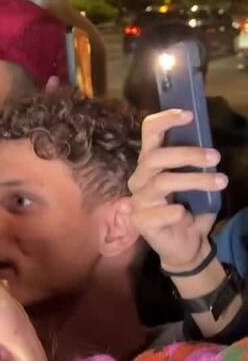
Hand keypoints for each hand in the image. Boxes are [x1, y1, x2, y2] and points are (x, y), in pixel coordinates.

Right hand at [127, 109, 227, 270]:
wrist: (186, 245)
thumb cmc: (191, 209)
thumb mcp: (197, 181)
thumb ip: (197, 164)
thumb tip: (210, 146)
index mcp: (151, 164)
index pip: (149, 134)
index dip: (165, 121)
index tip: (188, 115)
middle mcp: (140, 179)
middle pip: (154, 158)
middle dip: (187, 154)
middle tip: (216, 157)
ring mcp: (138, 200)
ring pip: (161, 183)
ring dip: (194, 180)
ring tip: (221, 182)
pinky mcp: (141, 221)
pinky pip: (160, 212)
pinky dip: (175, 212)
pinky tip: (184, 213)